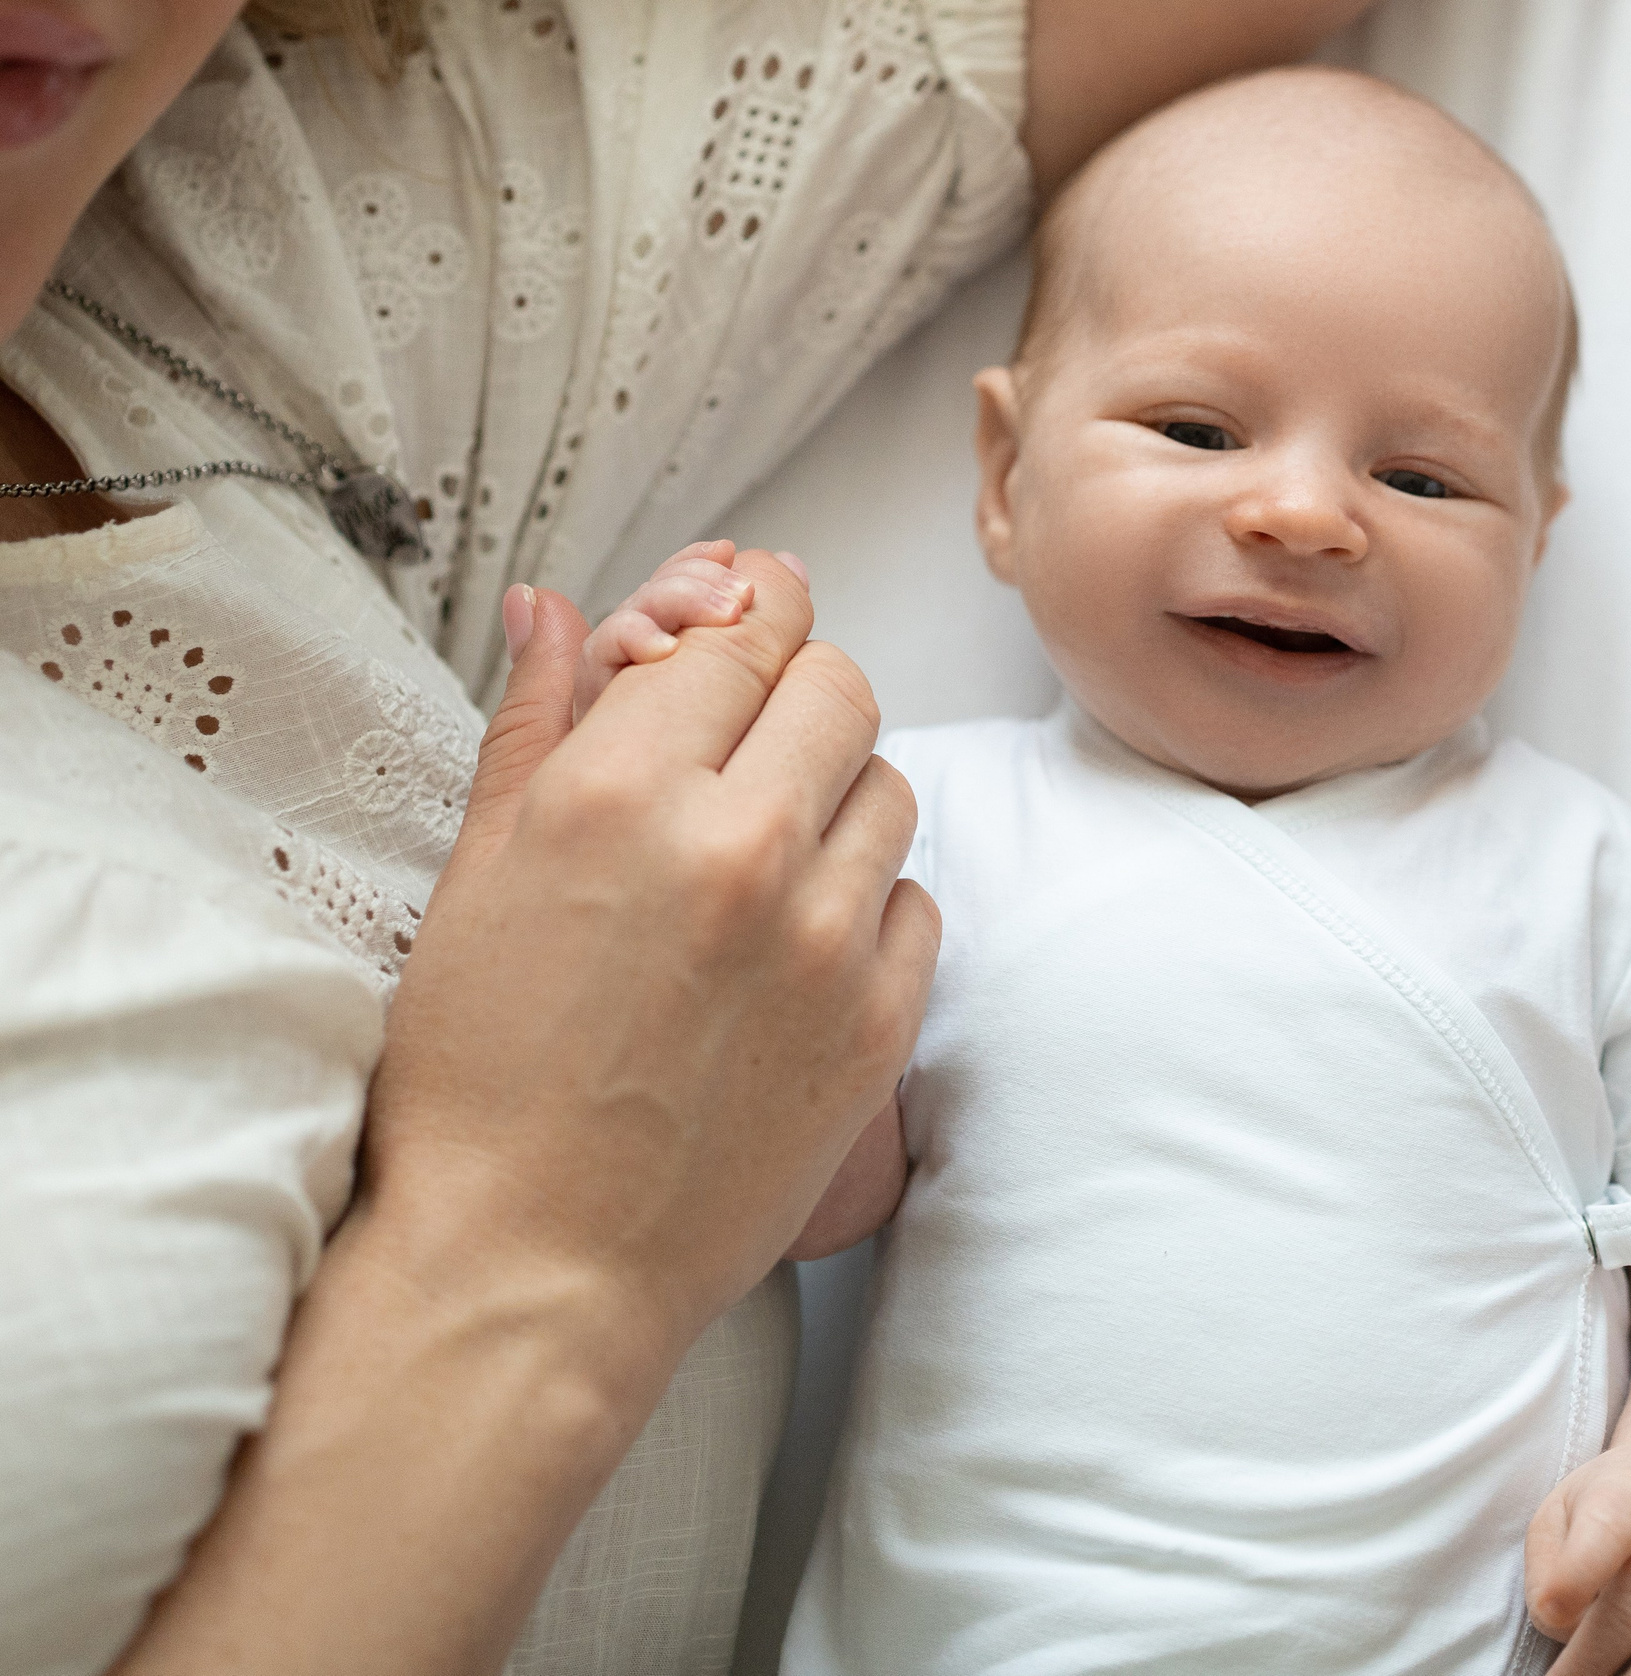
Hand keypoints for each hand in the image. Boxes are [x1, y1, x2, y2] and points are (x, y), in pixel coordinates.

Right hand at [367, 552, 937, 1374]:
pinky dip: (869, 902)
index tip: (757, 604)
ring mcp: (823, 937)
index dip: (753, 606)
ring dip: (838, 795)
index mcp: (621, 792)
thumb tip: (558, 610)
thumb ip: (537, 723)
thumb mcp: (475, 877)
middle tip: (756, 734)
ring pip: (889, 786)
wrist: (533, 1264)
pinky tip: (797, 944)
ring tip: (764, 857)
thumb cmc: (479, 1082)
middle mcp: (737, 846)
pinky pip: (917, 900)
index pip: (742, 629)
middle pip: (838, 687)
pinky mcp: (881, 1019)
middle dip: (798, 690)